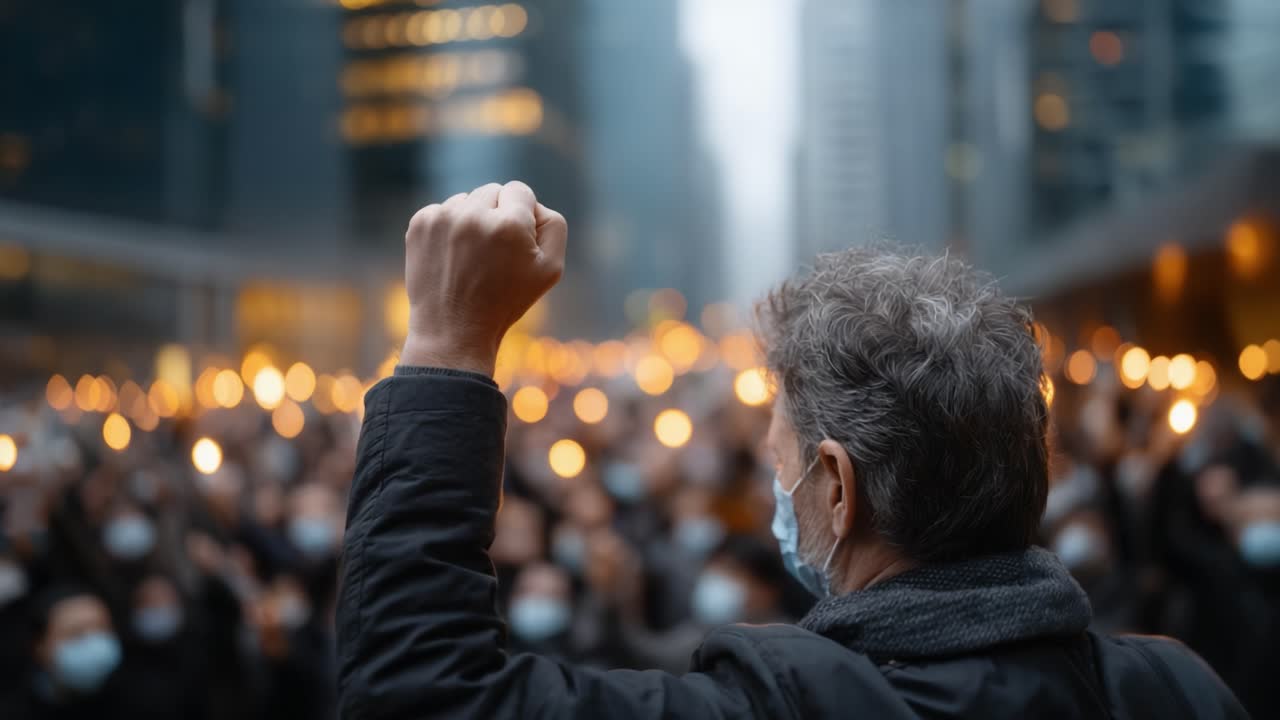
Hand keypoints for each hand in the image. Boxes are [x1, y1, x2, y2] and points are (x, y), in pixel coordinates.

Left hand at [401, 181, 566, 375]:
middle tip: (493, 254)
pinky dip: (449, 228)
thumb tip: (532, 204)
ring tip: (471, 258)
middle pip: (493, 191)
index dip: (522, 217)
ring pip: (467, 200)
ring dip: (472, 220)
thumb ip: (553, 225)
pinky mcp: (420, 224)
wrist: (453, 330)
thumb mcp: (550, 270)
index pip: (520, 191)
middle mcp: (474, 214)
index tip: (515, 243)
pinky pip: (443, 210)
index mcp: (510, 223)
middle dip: (497, 215)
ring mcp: (443, 217)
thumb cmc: (506, 301)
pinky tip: (452, 257)